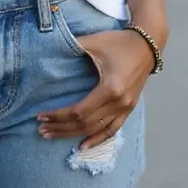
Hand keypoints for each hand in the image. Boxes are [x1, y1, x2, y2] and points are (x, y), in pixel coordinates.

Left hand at [37, 29, 154, 148]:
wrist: (147, 45)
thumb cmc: (119, 42)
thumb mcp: (94, 42)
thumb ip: (72, 46)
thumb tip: (50, 49)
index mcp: (110, 88)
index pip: (79, 111)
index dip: (58, 116)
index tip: (41, 116)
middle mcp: (119, 103)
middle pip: (85, 124)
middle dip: (61, 128)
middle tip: (41, 130)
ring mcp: (126, 108)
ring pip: (96, 130)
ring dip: (73, 135)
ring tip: (53, 135)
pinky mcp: (129, 109)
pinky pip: (112, 130)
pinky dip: (97, 139)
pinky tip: (83, 146)